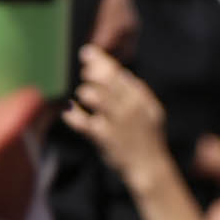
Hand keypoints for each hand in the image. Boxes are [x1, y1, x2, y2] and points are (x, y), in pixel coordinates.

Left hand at [63, 45, 171, 190]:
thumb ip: (138, 92)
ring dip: (85, 92)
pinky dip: (73, 115)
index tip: (87, 53)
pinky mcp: (104, 138)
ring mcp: (116, 122)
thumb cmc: (148, 137)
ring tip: (84, 94)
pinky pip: (83, 122)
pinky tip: (68, 110)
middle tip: (85, 71)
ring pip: (95, 97)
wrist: (149, 166)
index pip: (118, 72)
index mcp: (140, 98)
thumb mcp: (152, 111)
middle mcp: (129, 107)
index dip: (100, 60)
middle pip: (106, 80)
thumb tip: (121, 73)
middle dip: (91, 71)